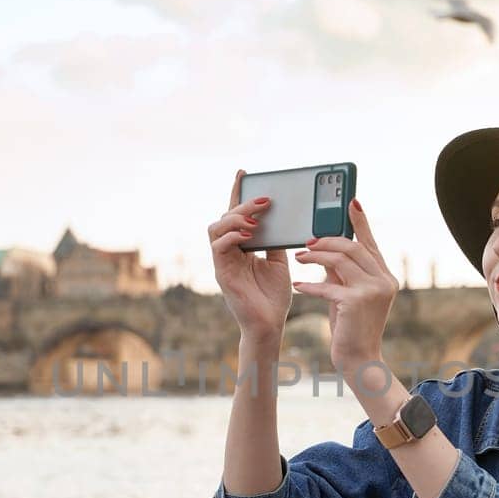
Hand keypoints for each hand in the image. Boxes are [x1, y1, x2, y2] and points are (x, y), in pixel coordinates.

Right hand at [208, 168, 290, 343]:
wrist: (270, 325)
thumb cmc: (273, 297)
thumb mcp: (279, 262)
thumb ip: (275, 241)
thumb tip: (281, 218)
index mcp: (242, 246)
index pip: (236, 214)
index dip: (237, 192)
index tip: (244, 172)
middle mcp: (229, 251)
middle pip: (225, 217)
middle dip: (242, 204)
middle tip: (265, 200)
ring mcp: (223, 262)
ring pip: (216, 228)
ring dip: (236, 219)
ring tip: (256, 219)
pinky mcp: (221, 273)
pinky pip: (218, 247)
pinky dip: (232, 237)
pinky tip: (249, 236)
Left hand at [293, 199, 397, 376]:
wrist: (360, 360)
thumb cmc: (352, 328)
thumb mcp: (349, 295)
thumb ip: (342, 273)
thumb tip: (326, 251)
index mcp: (385, 276)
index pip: (370, 243)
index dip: (360, 222)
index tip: (351, 202)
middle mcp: (383, 280)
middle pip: (353, 247)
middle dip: (327, 241)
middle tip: (307, 242)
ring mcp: (372, 291)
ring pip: (340, 260)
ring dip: (315, 257)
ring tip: (299, 258)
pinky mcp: (356, 303)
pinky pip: (327, 285)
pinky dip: (310, 285)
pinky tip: (297, 286)